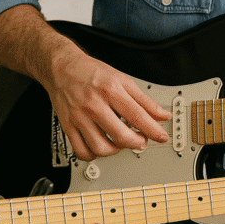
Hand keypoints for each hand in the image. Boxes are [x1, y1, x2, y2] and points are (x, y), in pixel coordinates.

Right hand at [0, 5, 170, 161]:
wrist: (62, 68)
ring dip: (116, 151)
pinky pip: (81, 151)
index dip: (153, 130)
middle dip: (137, 143)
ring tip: (121, 143)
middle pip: (121, 135)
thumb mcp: (123, 80)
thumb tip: (162, 115)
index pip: (137, 116)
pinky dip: (94, 155)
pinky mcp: (68, 126)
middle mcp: (94, 105)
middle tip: (141, 141)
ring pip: (101, 148)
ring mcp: (79, 117)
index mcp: (111, 91)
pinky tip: (101, 147)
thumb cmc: (92, 73)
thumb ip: (144, 100)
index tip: (162, 137)